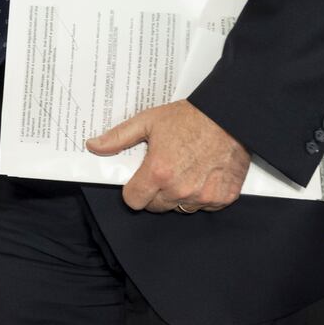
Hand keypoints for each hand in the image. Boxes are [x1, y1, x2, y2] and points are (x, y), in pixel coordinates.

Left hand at [85, 99, 250, 212]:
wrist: (230, 115)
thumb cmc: (189, 117)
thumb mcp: (148, 121)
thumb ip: (118, 137)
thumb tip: (93, 146)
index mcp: (158, 172)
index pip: (133, 200)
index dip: (133, 190)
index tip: (139, 180)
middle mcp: (180, 189)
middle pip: (156, 207)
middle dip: (155, 193)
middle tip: (164, 171)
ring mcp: (203, 196)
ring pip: (180, 208)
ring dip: (178, 196)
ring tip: (185, 170)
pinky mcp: (223, 197)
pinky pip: (205, 206)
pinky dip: (202, 195)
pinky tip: (203, 175)